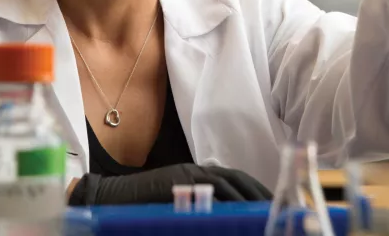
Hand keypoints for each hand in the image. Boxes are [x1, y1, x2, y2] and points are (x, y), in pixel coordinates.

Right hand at [67, 164, 271, 205]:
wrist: (109, 198)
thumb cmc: (143, 206)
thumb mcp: (178, 204)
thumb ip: (200, 205)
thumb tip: (228, 216)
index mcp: (198, 175)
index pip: (235, 180)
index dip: (256, 190)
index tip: (274, 204)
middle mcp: (195, 172)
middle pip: (236, 180)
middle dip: (259, 194)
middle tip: (279, 208)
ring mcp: (186, 177)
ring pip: (226, 184)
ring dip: (248, 197)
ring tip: (265, 211)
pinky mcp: (177, 184)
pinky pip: (208, 192)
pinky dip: (226, 200)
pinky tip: (238, 211)